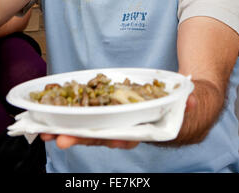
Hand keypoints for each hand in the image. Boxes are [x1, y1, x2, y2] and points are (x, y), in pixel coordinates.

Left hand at [39, 94, 196, 149]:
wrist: (173, 103)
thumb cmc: (177, 106)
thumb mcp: (186, 103)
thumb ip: (188, 102)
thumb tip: (192, 100)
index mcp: (142, 129)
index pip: (126, 135)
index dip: (112, 137)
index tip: (98, 138)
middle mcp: (124, 127)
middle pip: (100, 135)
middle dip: (80, 137)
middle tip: (60, 138)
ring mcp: (112, 119)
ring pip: (88, 127)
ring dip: (67, 129)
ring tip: (46, 132)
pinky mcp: (104, 108)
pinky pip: (85, 113)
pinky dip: (68, 116)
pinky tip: (50, 117)